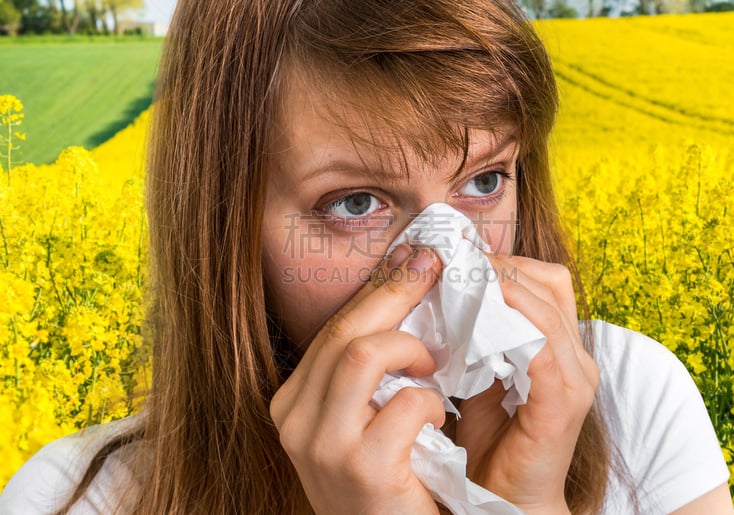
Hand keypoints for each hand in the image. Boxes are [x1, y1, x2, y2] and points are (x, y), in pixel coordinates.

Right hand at [269, 245, 445, 514]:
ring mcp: (322, 447)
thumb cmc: (387, 480)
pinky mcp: (361, 470)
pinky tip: (436, 417)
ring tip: (434, 364)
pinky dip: (429, 401)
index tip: (413, 258)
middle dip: (396, 290)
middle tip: (435, 266)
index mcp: (292, 403)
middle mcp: (294, 421)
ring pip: (362, 353)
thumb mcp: (362, 418)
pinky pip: (404, 404)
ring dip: (410, 348)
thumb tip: (405, 289)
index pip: (334, 329)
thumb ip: (370, 369)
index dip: (378, 289)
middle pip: (344, 330)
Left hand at [456, 255, 599, 513]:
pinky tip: (476, 315)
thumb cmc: (493, 442)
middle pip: (548, 282)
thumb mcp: (480, 378)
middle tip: (456, 263)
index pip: (543, 281)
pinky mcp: (562, 401)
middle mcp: (576, 356)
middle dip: (500, 267)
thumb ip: (476, 339)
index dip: (504, 262)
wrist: (508, 501)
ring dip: (500, 287)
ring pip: (544, 306)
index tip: (458, 258)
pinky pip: (541, 344)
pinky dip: (511, 320)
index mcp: (560, 346)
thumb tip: (446, 295)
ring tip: (459, 281)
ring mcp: (574, 377)